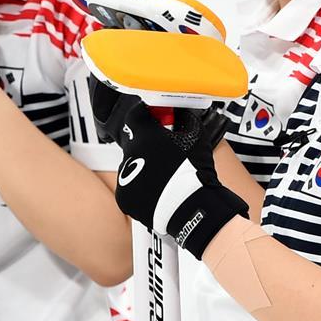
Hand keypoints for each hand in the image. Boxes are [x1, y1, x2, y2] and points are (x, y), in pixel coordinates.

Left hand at [90, 84, 247, 259]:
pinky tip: (157, 190)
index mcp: (144, 135)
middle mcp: (129, 153)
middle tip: (166, 152)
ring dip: (144, 167)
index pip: (136, 116)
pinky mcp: (123, 196)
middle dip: (148, 145)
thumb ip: (184, 119)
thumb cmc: (195, 172)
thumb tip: (181, 113)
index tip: (155, 119)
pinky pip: (130, 187)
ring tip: (164, 177)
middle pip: (134, 142)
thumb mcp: (196, 135)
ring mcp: (124, 176)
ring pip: (131, 166)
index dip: (146, 116)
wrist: (191, 207)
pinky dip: (141, 188)